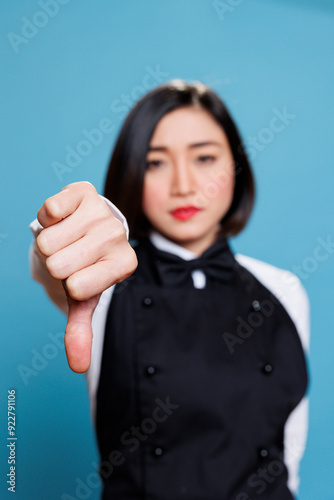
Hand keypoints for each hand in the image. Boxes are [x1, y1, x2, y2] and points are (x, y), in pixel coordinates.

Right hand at [36, 182, 136, 372]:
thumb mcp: (84, 297)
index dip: (69, 283)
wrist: (86, 228)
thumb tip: (77, 366)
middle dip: (56, 262)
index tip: (80, 275)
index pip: (77, 287)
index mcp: (124, 265)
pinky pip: (49, 210)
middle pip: (58, 264)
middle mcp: (119, 236)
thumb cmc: (85, 265)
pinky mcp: (85, 191)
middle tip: (71, 255)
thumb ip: (81, 329)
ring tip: (68, 238)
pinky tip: (65, 219)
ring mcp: (103, 212)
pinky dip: (48, 218)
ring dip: (51, 241)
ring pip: (49, 240)